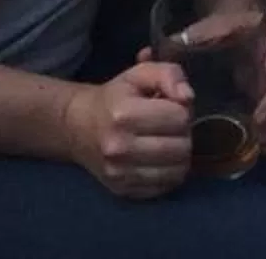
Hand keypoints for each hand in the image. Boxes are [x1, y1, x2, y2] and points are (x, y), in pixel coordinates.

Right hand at [62, 61, 194, 199]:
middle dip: (183, 133)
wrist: (77, 127)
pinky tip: (159, 159)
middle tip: (170, 126)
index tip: (170, 107)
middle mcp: (119, 148)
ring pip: (177, 171)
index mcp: (124, 115)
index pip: (180, 118)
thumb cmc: (115, 97)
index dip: (182, 109)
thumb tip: (188, 98)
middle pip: (181, 147)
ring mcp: (119, 174)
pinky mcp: (123, 191)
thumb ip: (169, 75)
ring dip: (180, 155)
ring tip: (167, 142)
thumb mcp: (140, 74)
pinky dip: (169, 173)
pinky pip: (165, 187)